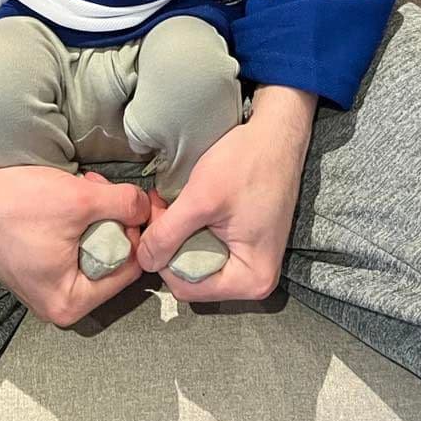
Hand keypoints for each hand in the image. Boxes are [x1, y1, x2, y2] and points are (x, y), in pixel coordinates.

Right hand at [0, 93, 149, 326]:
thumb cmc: (18, 204)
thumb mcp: (81, 200)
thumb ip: (124, 205)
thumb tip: (148, 208)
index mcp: (70, 303)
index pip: (128, 270)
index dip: (136, 232)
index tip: (134, 201)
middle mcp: (57, 303)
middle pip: (111, 259)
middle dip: (114, 220)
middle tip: (101, 188)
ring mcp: (44, 285)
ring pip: (92, 247)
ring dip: (96, 214)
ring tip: (84, 186)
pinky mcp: (35, 265)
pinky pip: (71, 245)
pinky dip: (76, 219)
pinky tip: (68, 194)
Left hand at [135, 84, 315, 301]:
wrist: (277, 133)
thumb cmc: (247, 163)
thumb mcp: (201, 199)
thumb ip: (168, 234)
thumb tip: (143, 261)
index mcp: (251, 279)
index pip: (187, 287)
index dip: (162, 258)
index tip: (155, 220)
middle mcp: (255, 279)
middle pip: (193, 276)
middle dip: (170, 245)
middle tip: (159, 208)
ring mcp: (253, 260)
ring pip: (199, 259)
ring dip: (180, 234)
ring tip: (170, 203)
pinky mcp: (248, 242)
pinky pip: (211, 246)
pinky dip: (194, 228)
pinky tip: (187, 204)